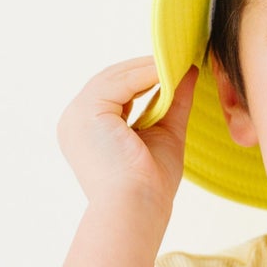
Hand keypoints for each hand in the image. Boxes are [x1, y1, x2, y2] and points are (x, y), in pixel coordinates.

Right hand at [56, 56, 198, 222]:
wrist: (136, 209)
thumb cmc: (149, 187)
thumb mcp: (165, 134)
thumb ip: (174, 102)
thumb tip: (190, 72)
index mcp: (88, 132)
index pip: (115, 95)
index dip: (142, 80)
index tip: (171, 69)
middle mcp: (75, 122)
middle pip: (111, 82)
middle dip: (144, 69)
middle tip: (177, 57)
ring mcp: (76, 116)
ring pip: (114, 78)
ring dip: (147, 68)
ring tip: (177, 61)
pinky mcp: (86, 112)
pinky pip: (119, 82)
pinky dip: (144, 74)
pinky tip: (168, 70)